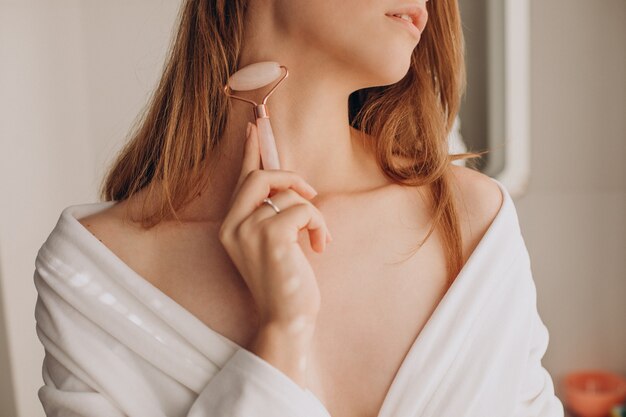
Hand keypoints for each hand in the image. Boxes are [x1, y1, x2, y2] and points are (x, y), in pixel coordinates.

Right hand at [218, 122, 332, 328]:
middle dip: (290, 178)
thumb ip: (272, 213)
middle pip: (259, 177)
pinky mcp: (269, 237)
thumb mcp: (273, 244)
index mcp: (230, 226)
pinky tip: (319, 245)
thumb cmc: (285, 283)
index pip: (240, 180)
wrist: (287, 320)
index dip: (250, 151)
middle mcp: (231, 226)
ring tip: (318, 238)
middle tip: (311, 194)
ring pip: (287, 195)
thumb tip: (289, 185)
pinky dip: (318, 223)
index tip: (255, 126)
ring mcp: (247, 231)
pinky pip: (302, 209)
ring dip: (313, 213)